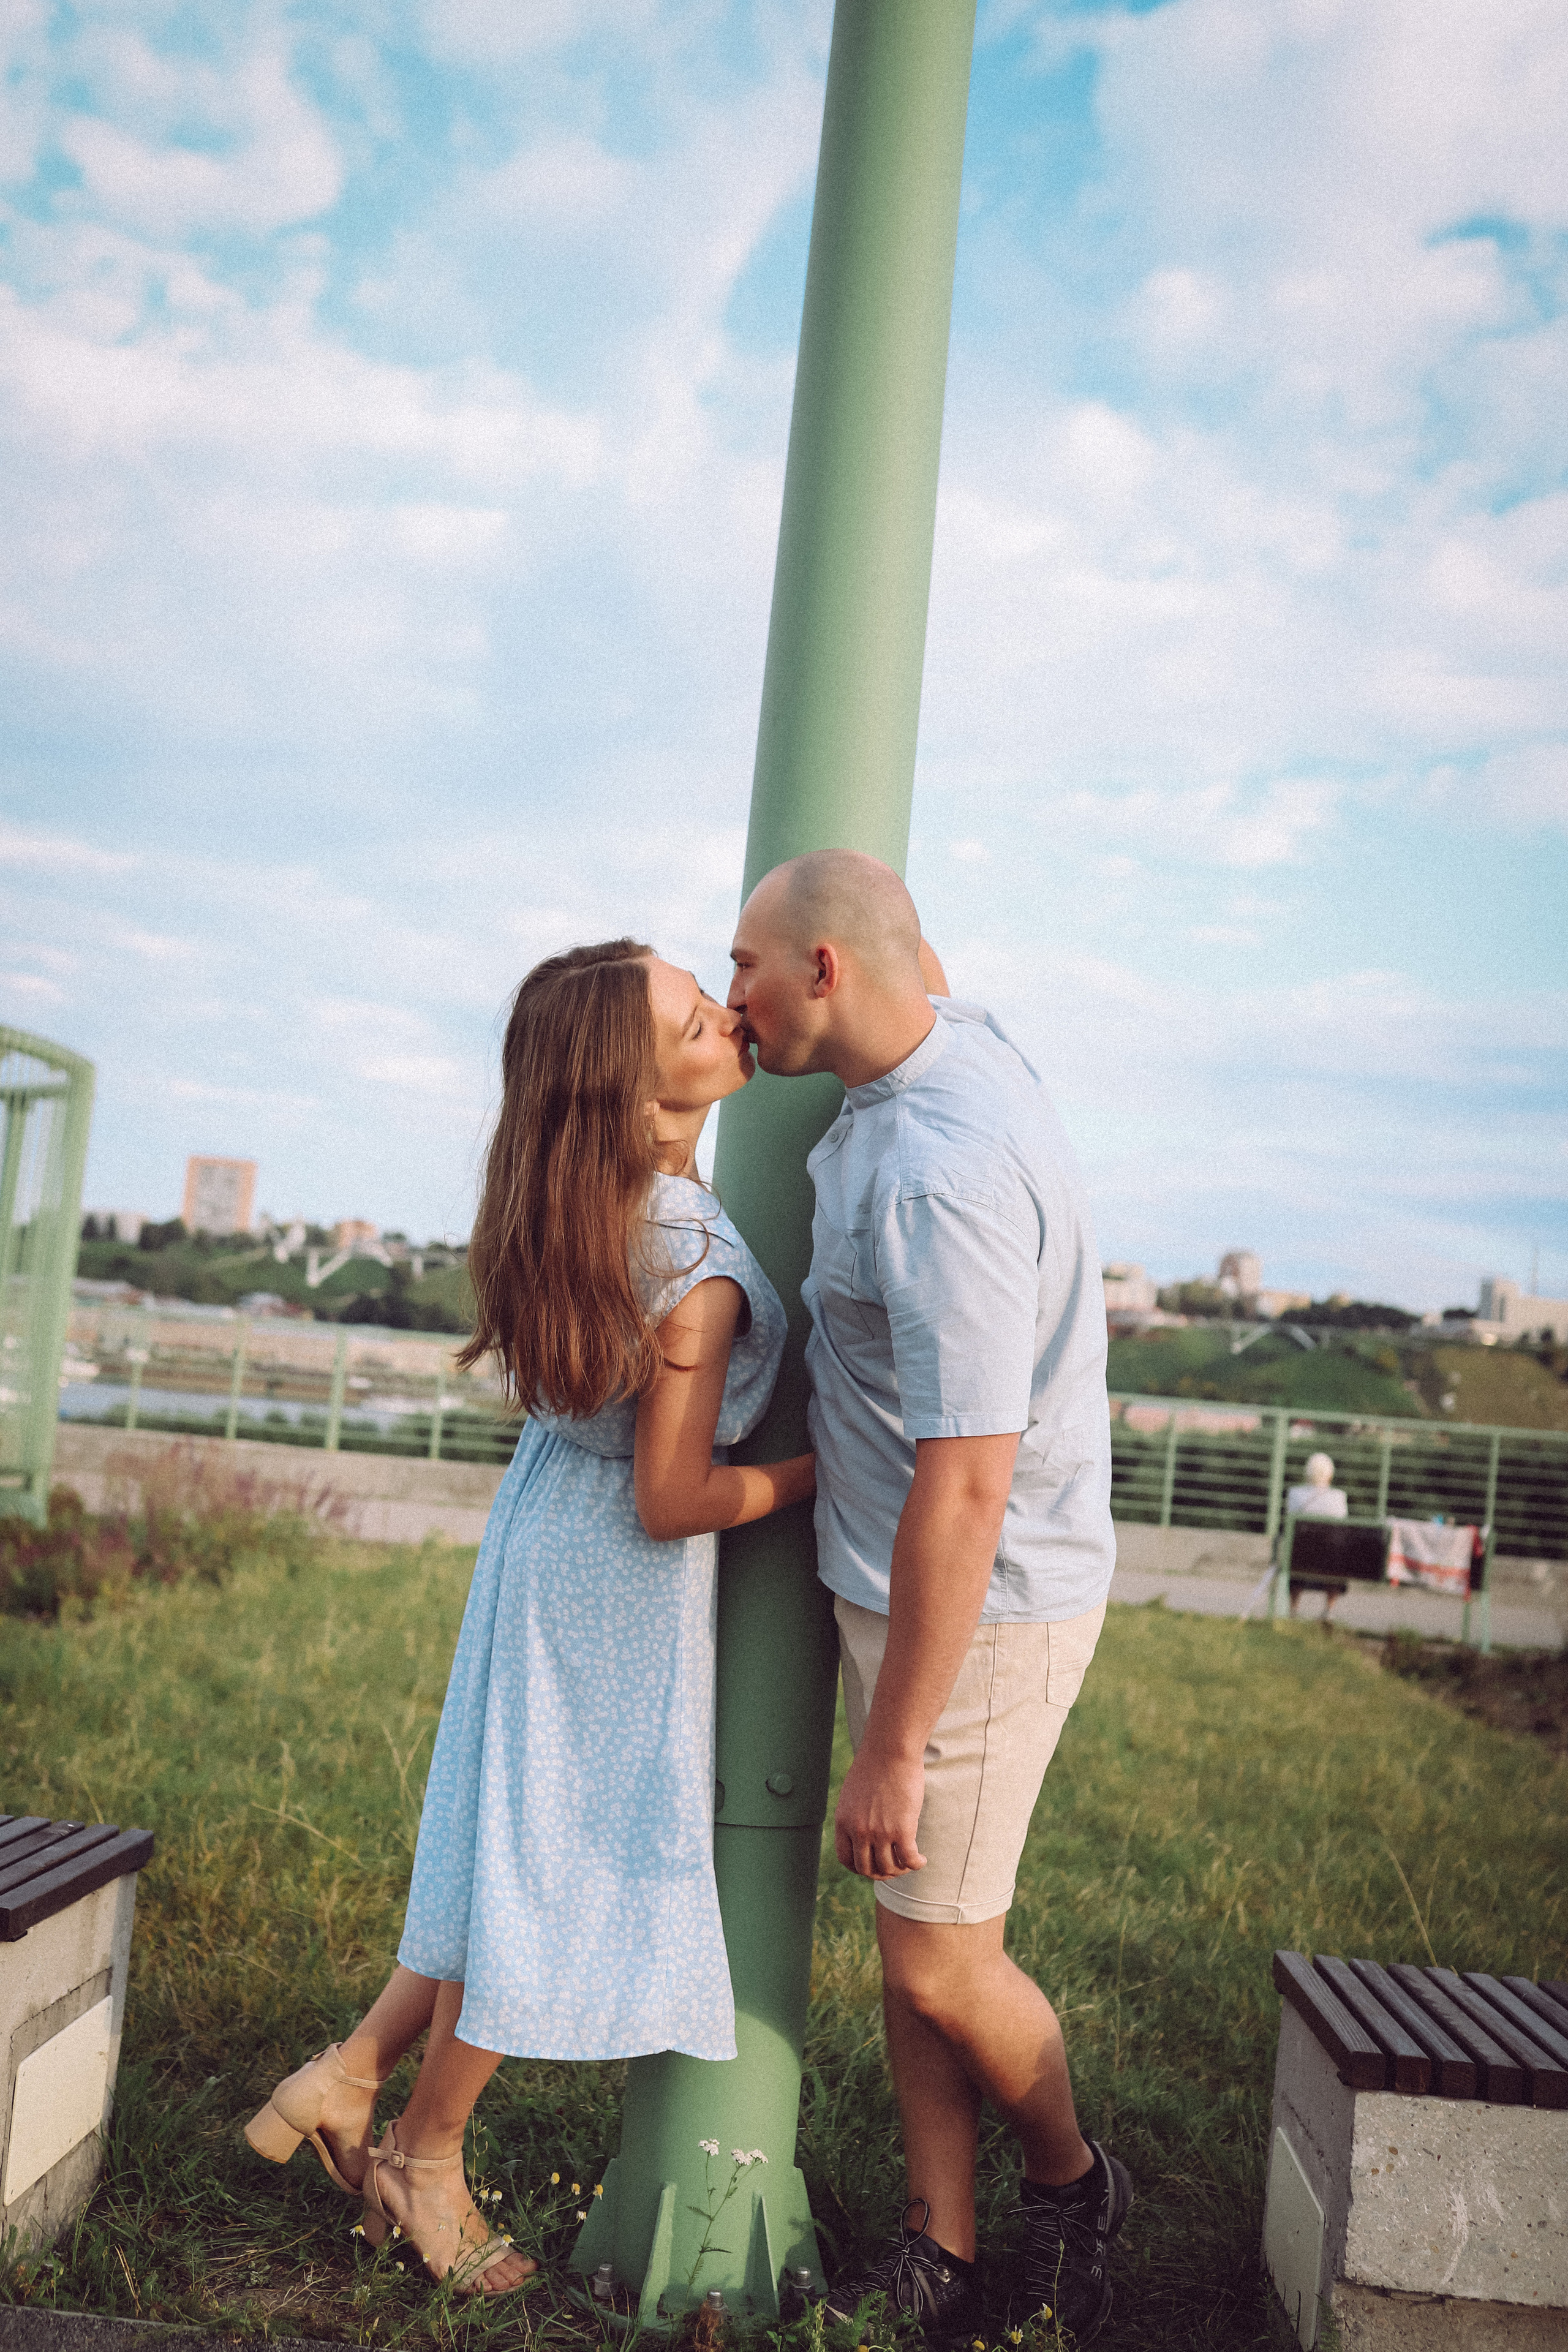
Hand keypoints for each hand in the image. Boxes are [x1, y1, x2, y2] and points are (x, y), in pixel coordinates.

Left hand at [834, 1746, 926, 1879]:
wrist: (890, 1749)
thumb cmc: (875, 1765)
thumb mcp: (853, 1793)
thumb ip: (854, 1815)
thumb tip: (863, 1833)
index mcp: (843, 1821)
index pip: (846, 1860)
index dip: (860, 1869)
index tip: (873, 1865)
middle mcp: (859, 1831)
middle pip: (867, 1869)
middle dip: (882, 1873)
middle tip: (895, 1867)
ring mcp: (880, 1832)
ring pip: (889, 1868)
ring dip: (901, 1870)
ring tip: (910, 1862)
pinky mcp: (902, 1829)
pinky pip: (909, 1859)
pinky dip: (916, 1864)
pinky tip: (922, 1860)